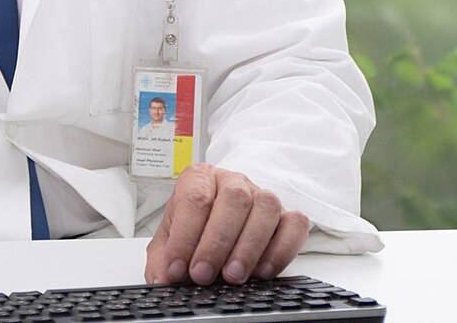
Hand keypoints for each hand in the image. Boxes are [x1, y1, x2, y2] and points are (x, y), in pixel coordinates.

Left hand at [143, 164, 307, 285]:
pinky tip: (263, 271)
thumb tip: (162, 279)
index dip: (185, 236)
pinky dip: (281, 249)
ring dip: (249, 245)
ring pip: (266, 207)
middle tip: (203, 274)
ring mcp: (262, 195)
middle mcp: (233, 181)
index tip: (177, 268)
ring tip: (233, 276)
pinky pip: (294, 225)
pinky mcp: (287, 216)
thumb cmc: (192, 231)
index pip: (195, 198)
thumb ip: (162, 260)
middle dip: (216, 242)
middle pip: (233, 199)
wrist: (214, 226)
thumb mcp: (169, 244)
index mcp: (199, 178)